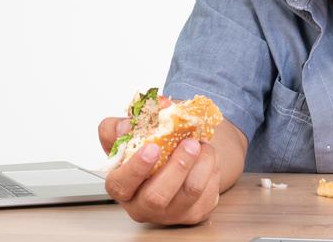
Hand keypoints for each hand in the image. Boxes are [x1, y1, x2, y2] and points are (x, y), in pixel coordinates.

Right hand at [97, 117, 220, 225]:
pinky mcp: (194, 214)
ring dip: (201, 163)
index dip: (135, 167)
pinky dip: (212, 169)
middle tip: (190, 144)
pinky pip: (208, 193)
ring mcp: (169, 214)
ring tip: (202, 144)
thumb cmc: (149, 148)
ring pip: (189, 193)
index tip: (152, 148)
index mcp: (121, 186)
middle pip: (156, 197)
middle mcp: (142, 206)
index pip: (120, 184)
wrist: (175, 158)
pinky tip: (207, 156)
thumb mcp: (132, 133)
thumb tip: (137, 119)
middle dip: (177, 167)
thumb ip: (126, 124)